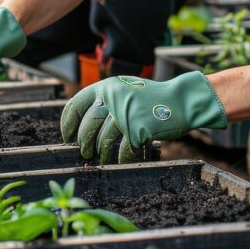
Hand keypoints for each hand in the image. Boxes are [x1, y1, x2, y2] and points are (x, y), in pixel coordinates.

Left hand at [60, 71, 228, 163]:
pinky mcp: (138, 129)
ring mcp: (125, 113)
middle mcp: (112, 98)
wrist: (182, 100)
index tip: (67, 137)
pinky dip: (122, 158)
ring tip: (102, 160)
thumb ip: (104, 102)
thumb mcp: (124, 91)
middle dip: (84, 143)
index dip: (67, 124)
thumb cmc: (151, 100)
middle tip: (85, 153)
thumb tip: (82, 127)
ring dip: (101, 154)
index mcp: (105, 87)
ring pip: (103, 141)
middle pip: (88, 126)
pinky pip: (124, 149)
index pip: (75, 105)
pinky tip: (122, 161)